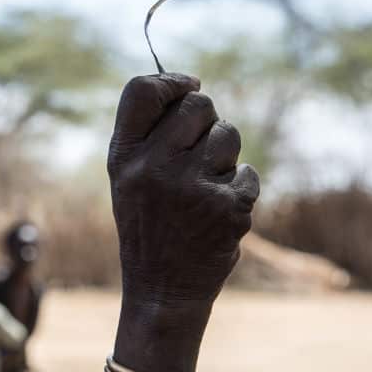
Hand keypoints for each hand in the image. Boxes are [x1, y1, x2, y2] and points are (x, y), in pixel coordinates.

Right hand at [108, 74, 258, 311]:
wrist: (162, 291)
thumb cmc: (148, 227)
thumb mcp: (129, 180)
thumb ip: (148, 135)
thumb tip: (188, 85)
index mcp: (123, 158)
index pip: (142, 91)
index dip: (171, 80)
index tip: (189, 85)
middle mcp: (153, 168)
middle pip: (197, 104)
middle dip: (207, 119)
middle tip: (199, 149)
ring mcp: (191, 188)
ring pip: (229, 135)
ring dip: (225, 156)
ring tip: (205, 187)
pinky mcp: (227, 208)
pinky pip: (248, 173)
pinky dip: (240, 190)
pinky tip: (218, 214)